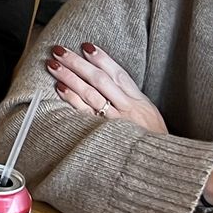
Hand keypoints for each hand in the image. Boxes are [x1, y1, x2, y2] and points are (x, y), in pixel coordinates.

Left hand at [45, 41, 165, 132]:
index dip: (102, 59)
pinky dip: (72, 99)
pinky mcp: (104, 134)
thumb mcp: (150, 119)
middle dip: (78, 63)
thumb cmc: (153, 144)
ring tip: (54, 65)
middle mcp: (128, 109)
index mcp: (140, 103)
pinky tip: (60, 88)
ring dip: (70, 76)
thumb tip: (111, 87)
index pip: (119, 74)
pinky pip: (85, 113)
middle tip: (60, 50)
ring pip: (91, 92)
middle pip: (100, 79)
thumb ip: (132, 103)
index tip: (86, 46)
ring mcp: (115, 121)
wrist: (158, 166)